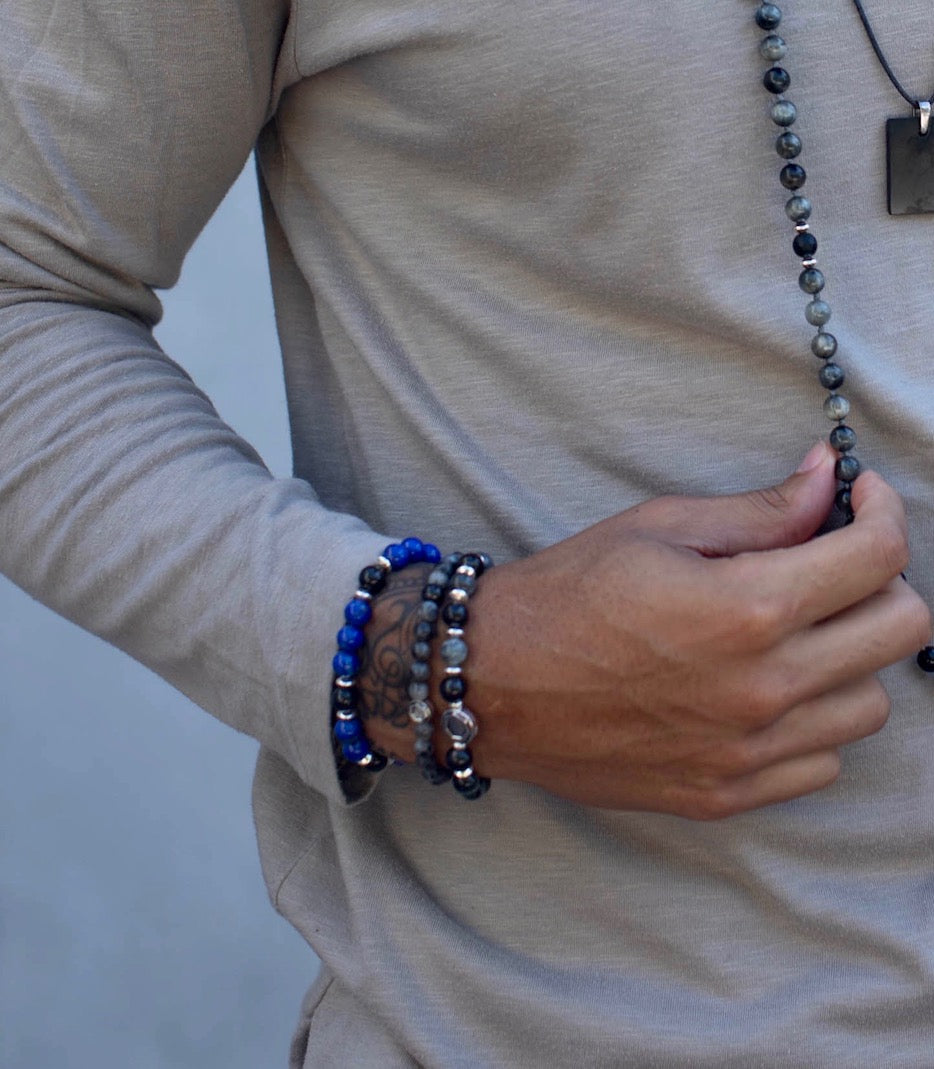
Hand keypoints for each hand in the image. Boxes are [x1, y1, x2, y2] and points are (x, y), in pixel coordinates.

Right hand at [465, 442, 930, 817]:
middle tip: (832, 563)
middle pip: (900, 631)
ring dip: (848, 657)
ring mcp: (747, 752)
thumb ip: (758, 510)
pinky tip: (765, 692)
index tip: (859, 500)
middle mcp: (762, 688)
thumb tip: (827, 476)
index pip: (878, 556)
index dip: (881, 511)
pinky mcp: (725, 793)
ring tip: (794, 634)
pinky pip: (821, 762)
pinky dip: (812, 722)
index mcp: (747, 608)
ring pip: (870, 705)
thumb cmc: (562, 595)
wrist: (490, 682)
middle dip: (880, 580)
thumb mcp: (656, 529)